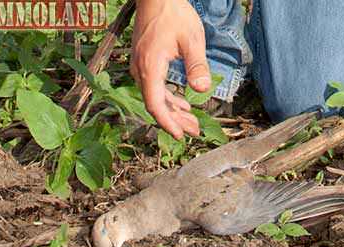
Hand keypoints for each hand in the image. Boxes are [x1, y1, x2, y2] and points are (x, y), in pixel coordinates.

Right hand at [131, 0, 210, 138]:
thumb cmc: (174, 14)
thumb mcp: (192, 40)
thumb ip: (197, 65)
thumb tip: (203, 90)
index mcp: (150, 67)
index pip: (155, 104)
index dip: (168, 123)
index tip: (180, 135)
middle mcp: (140, 69)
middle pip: (155, 104)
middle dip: (175, 120)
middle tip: (194, 131)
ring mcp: (140, 66)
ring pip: (155, 97)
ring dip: (173, 111)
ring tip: (192, 122)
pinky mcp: (144, 62)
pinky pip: (154, 87)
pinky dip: (168, 98)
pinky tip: (182, 104)